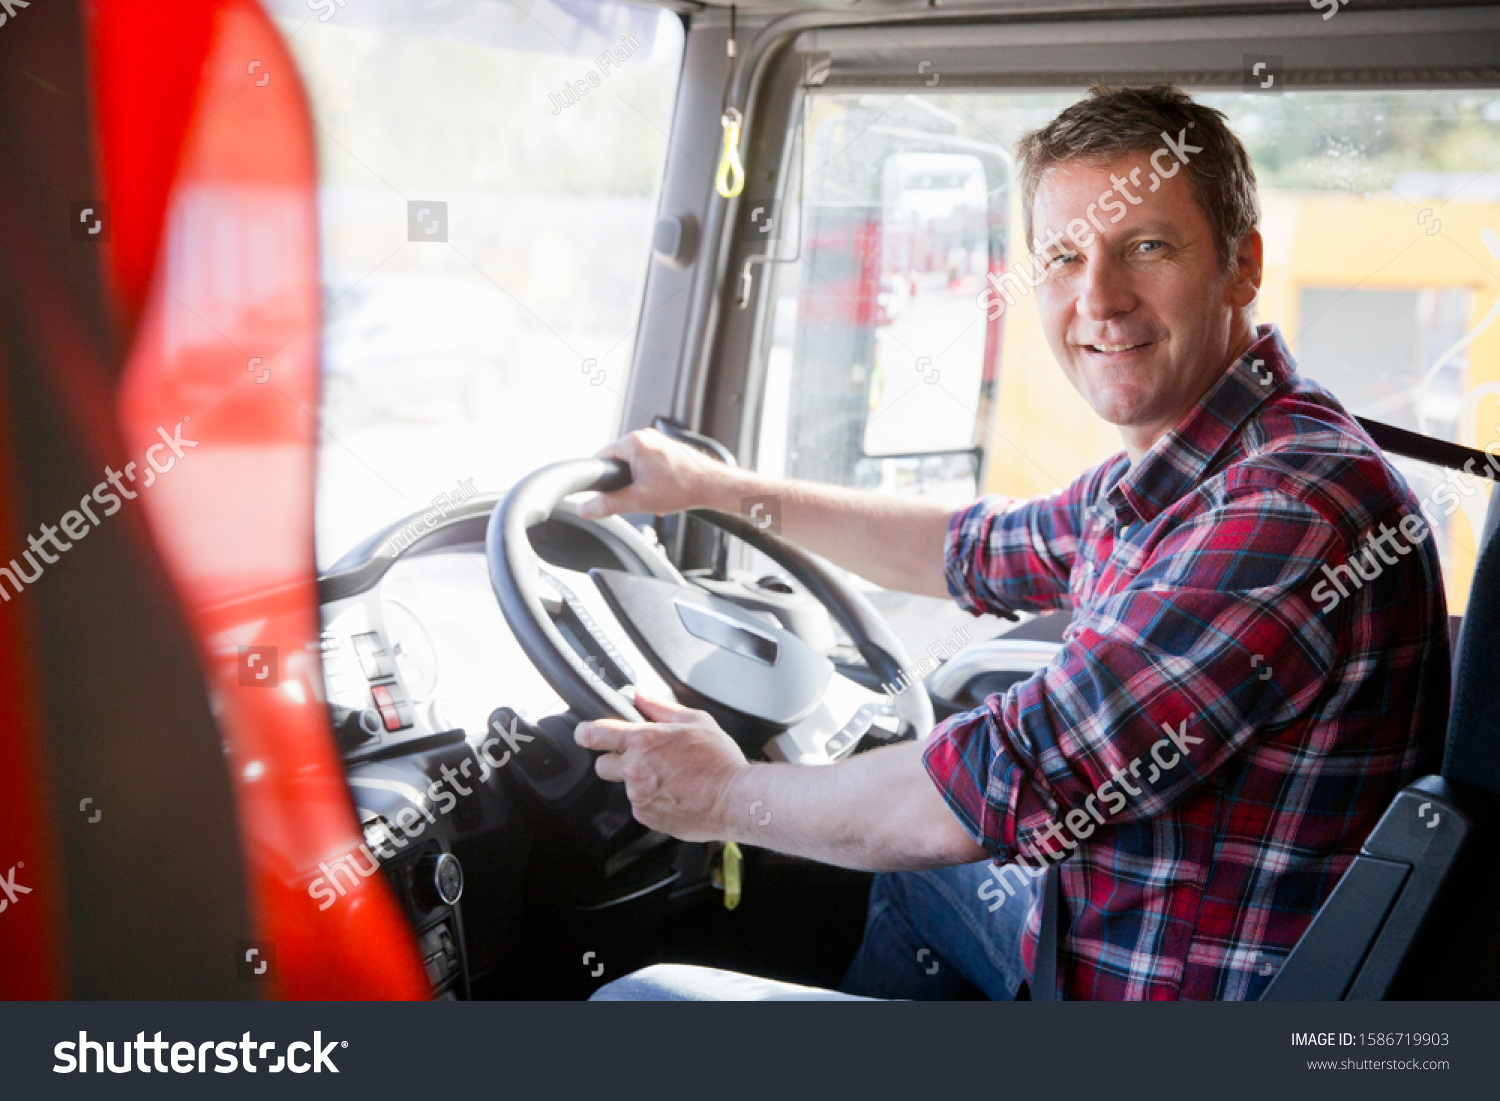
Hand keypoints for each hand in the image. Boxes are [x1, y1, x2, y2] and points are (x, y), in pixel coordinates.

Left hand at [573, 692, 747, 840]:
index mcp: (644, 741)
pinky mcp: (647, 818)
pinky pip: (642, 807)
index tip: (584, 734)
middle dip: (616, 761)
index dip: (585, 733)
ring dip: (642, 783)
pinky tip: (676, 795)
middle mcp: (635, 770)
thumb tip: (640, 696)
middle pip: (602, 765)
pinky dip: (654, 802)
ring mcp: (639, 797)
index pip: (595, 734)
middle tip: (643, 760)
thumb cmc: (720, 761)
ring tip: (673, 780)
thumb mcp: (695, 720)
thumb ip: (661, 707)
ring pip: (627, 787)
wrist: (736, 799)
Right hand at [576, 428, 726, 520]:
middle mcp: (645, 436)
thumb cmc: (683, 486)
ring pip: (633, 465)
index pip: (600, 458)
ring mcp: (657, 441)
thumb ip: (608, 504)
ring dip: (638, 483)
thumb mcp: (639, 500)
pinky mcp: (666, 449)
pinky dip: (649, 479)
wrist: (712, 486)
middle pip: (617, 463)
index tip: (606, 492)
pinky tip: (661, 491)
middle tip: (637, 496)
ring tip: (654, 493)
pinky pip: (647, 464)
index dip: (601, 479)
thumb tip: (586, 509)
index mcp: (634, 442)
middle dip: (624, 483)